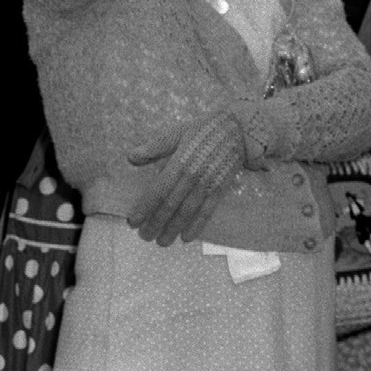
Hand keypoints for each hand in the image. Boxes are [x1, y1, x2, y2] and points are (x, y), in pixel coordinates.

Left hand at [125, 110, 248, 245]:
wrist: (240, 129)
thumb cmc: (205, 130)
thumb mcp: (177, 132)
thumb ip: (154, 147)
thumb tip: (131, 158)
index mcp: (180, 162)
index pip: (158, 191)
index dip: (145, 208)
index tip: (133, 222)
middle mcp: (193, 176)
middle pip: (170, 206)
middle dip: (155, 224)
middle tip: (144, 236)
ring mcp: (208, 184)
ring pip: (187, 212)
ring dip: (173, 229)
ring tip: (162, 242)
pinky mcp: (221, 188)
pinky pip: (208, 211)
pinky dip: (197, 226)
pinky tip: (187, 238)